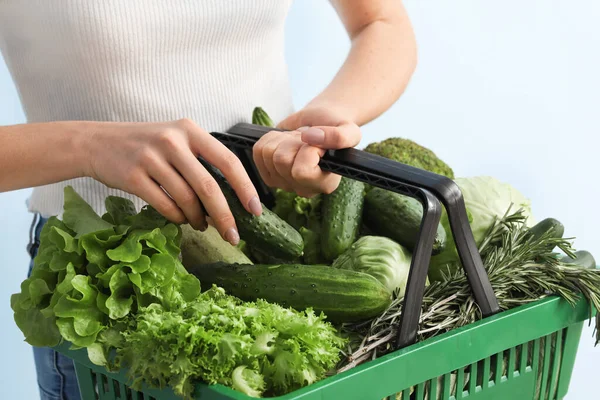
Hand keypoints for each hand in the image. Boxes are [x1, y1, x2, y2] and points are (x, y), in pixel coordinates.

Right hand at [84, 118, 261, 243]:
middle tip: (233, 236)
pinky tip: (181, 219)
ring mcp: (151, 158)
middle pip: (208, 186)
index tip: (255, 210)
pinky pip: (165, 205)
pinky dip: (177, 217)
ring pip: (186, 199)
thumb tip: (232, 198)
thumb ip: (201, 160)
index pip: (227, 160)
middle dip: (224, 215)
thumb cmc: (145, 145)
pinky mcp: (133, 176)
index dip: (245, 187)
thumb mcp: (175, 140)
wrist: (97, 142)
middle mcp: (173, 141)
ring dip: (198, 218)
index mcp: (190, 130)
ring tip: (202, 225)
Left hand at [252, 105, 360, 196]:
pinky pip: (258, 151)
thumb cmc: (337, 129)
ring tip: (298, 140)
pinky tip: (286, 141)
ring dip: (283, 138)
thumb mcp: (350, 131)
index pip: (302, 172)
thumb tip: (309, 137)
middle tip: (307, 139)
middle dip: (294, 141)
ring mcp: (283, 183)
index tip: (318, 143)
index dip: (307, 150)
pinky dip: (271, 138)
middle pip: (282, 161)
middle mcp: (303, 189)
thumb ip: (338, 137)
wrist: (321, 124)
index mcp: (325, 184)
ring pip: (268, 155)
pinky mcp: (268, 173)